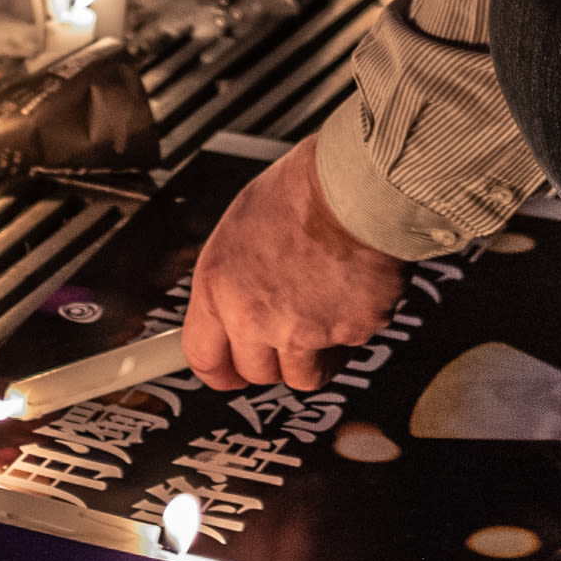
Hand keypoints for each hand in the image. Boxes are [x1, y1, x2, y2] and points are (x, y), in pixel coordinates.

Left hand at [183, 136, 405, 392]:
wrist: (356, 185)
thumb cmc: (301, 191)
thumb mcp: (239, 228)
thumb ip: (232, 280)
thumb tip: (231, 307)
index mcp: (219, 288)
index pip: (203, 357)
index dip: (219, 370)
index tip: (228, 372)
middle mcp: (256, 317)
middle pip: (257, 373)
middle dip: (273, 358)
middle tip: (287, 331)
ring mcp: (304, 331)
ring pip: (306, 375)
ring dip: (315, 355)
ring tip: (324, 310)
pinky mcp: (350, 333)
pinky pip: (348, 349)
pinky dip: (351, 329)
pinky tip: (352, 292)